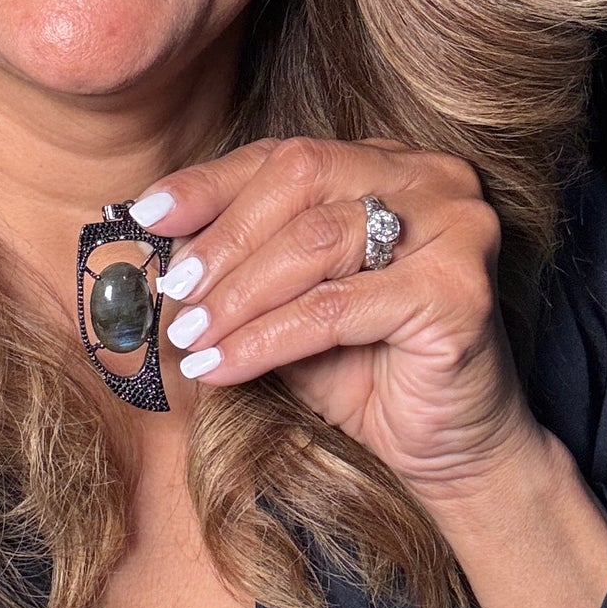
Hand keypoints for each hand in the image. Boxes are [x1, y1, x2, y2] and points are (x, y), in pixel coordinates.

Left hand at [131, 136, 543, 504]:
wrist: (450, 451)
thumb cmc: (365, 368)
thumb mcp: (287, 300)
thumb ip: (242, 258)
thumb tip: (157, 235)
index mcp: (390, 161)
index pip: (285, 156)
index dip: (210, 184)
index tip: (148, 215)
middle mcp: (432, 177)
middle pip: (300, 180)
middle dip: (224, 239)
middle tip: (174, 292)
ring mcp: (455, 227)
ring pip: (315, 242)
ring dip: (237, 295)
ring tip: (190, 337)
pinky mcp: (459, 289)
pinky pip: (334, 308)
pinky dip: (265, 339)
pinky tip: (222, 367)